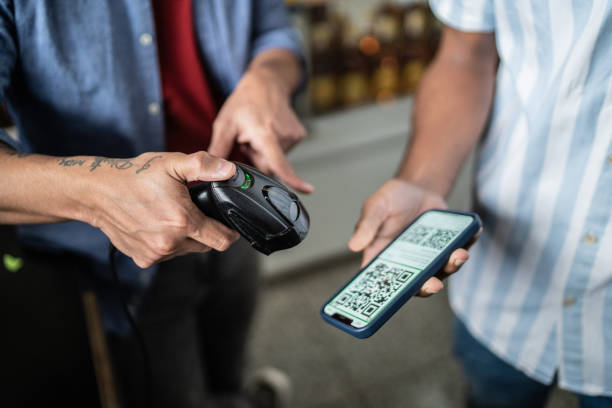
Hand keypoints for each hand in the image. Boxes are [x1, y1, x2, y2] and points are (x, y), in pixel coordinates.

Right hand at [88, 151, 239, 267]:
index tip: (230, 225)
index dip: (231, 232)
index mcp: (183, 222)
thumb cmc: (134, 177)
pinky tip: (158, 226)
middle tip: (196, 213)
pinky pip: (167, 255)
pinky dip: (168, 243)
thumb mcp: (172, 163)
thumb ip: (204, 166)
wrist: (97, 193)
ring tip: (173, 216)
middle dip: (207, 231)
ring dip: (186, 238)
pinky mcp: (143, 259)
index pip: (222, 240)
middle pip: (206, 246)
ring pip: (186, 250)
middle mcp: (171, 243)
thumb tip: (230, 170)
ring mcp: (156, 254)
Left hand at [208, 70, 312, 192]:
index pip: (278, 162)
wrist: (266, 83)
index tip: (307, 190)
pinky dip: (274, 146)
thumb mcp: (224, 125)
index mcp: (264, 133)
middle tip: (248, 140)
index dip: (291, 179)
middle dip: (257, 159)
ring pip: (276, 159)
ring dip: (265, 151)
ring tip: (259, 132)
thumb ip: (218, 152)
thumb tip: (208, 173)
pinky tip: (269, 130)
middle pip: (270, 166)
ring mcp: (293, 135)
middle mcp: (283, 135)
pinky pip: (284, 151)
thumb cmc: (244, 102)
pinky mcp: (299, 135)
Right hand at [348, 178, 479, 296]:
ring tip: (459, 254)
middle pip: (417, 284)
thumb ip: (367, 225)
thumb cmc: (391, 199)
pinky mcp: (448, 246)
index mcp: (385, 258)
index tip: (395, 299)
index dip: (388, 296)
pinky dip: (468, 242)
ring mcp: (430, 257)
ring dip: (452, 266)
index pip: (384, 283)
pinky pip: (460, 249)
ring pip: (442, 271)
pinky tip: (475, 232)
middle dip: (427, 287)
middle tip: (433, 283)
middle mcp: (408, 263)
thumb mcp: (375, 207)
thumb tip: (354, 245)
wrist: (416, 187)